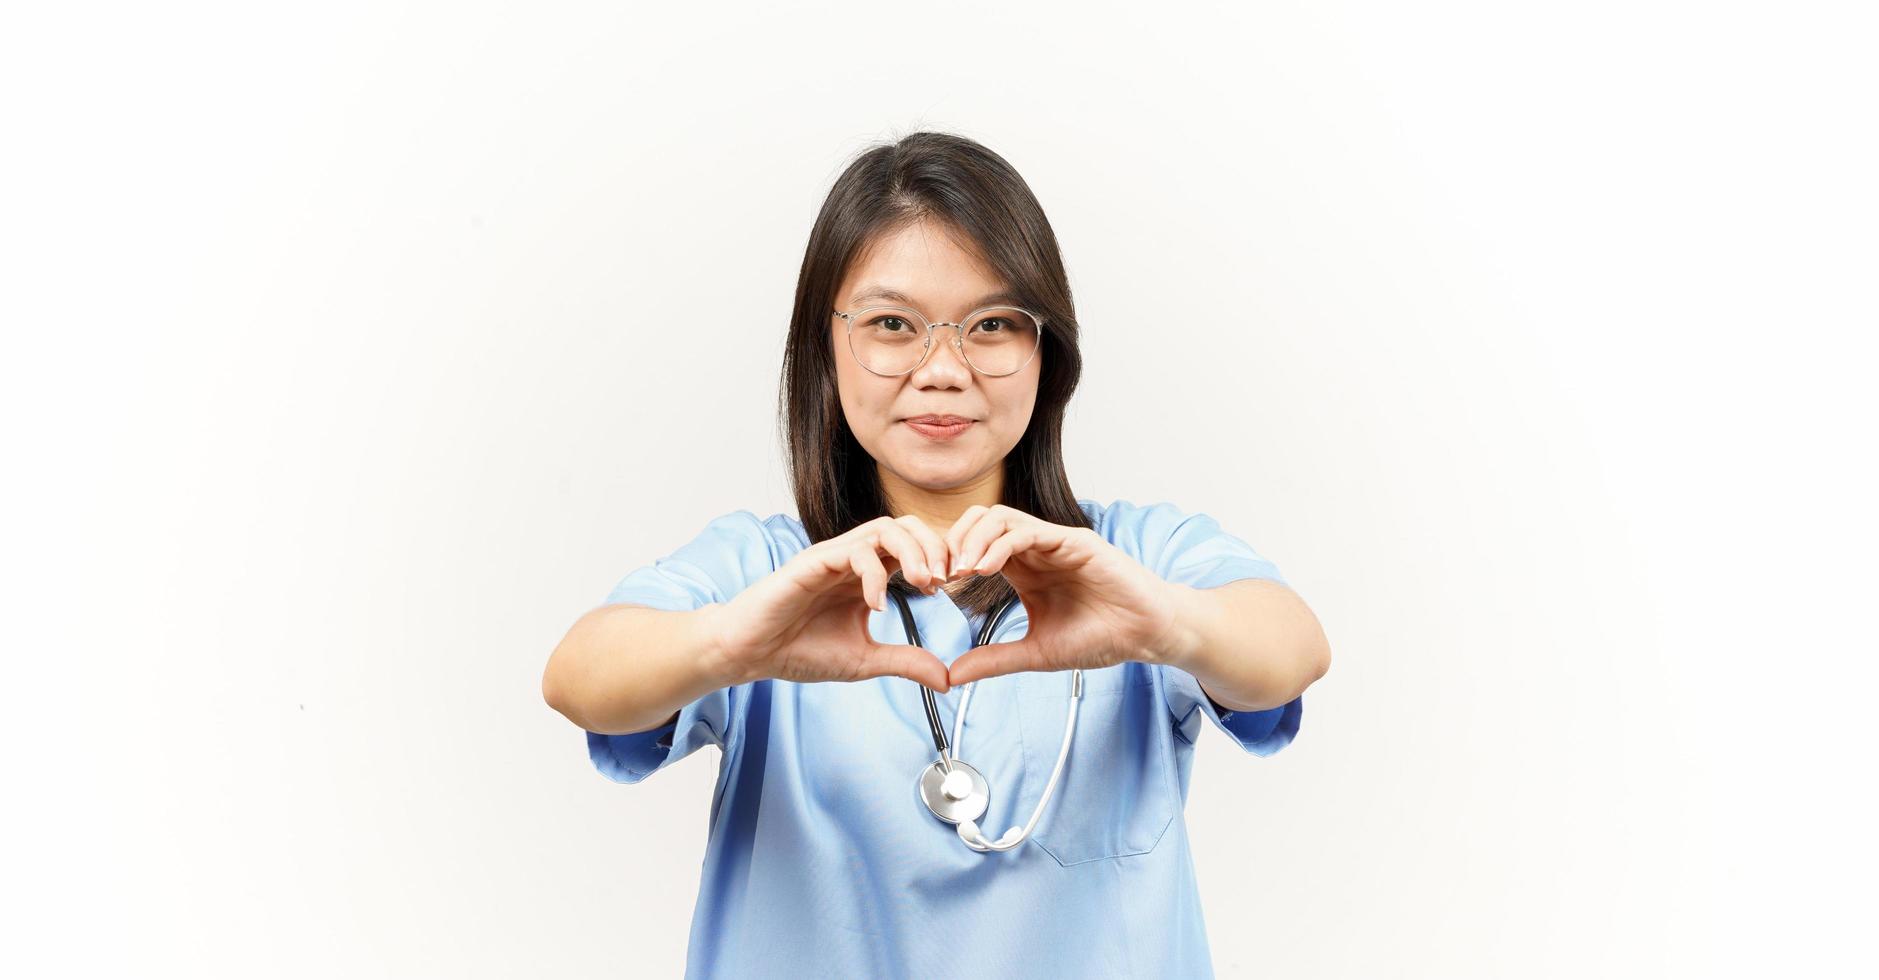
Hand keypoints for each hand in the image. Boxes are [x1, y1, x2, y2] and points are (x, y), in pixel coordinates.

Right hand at [713, 515, 954, 691]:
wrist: (750, 652)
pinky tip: (877, 605)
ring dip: (913, 552)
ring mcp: (834, 557)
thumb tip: (947, 680)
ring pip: (885, 528)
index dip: (942, 559)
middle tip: (948, 579)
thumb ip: (906, 663)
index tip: (956, 586)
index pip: (916, 548)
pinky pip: (854, 551)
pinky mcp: (813, 561)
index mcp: (869, 575)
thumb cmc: (799, 650)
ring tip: (923, 584)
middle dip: (936, 547)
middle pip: (907, 526)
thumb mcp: (865, 660)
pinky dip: (875, 574)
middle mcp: (854, 559)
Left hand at [942, 504, 1180, 686]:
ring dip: (971, 540)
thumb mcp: (1036, 653)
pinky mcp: (1073, 540)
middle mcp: (1034, 549)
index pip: (972, 547)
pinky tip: (984, 569)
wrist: (1146, 635)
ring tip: (958, 571)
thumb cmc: (1101, 638)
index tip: (929, 588)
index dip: (946, 561)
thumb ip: (994, 660)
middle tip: (936, 576)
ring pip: (998, 518)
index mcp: (1023, 569)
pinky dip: (999, 544)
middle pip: (977, 522)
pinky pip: (1027, 531)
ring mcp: (1053, 541)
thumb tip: (951, 675)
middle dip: (951, 544)